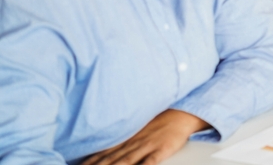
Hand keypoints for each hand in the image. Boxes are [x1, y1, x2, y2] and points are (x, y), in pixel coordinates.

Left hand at [82, 109, 208, 164]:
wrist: (180, 115)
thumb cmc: (158, 124)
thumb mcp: (135, 129)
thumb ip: (119, 141)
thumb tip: (98, 152)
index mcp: (124, 140)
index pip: (101, 155)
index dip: (89, 163)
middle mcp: (132, 144)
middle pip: (109, 161)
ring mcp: (146, 147)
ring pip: (125, 162)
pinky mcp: (161, 150)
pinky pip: (149, 162)